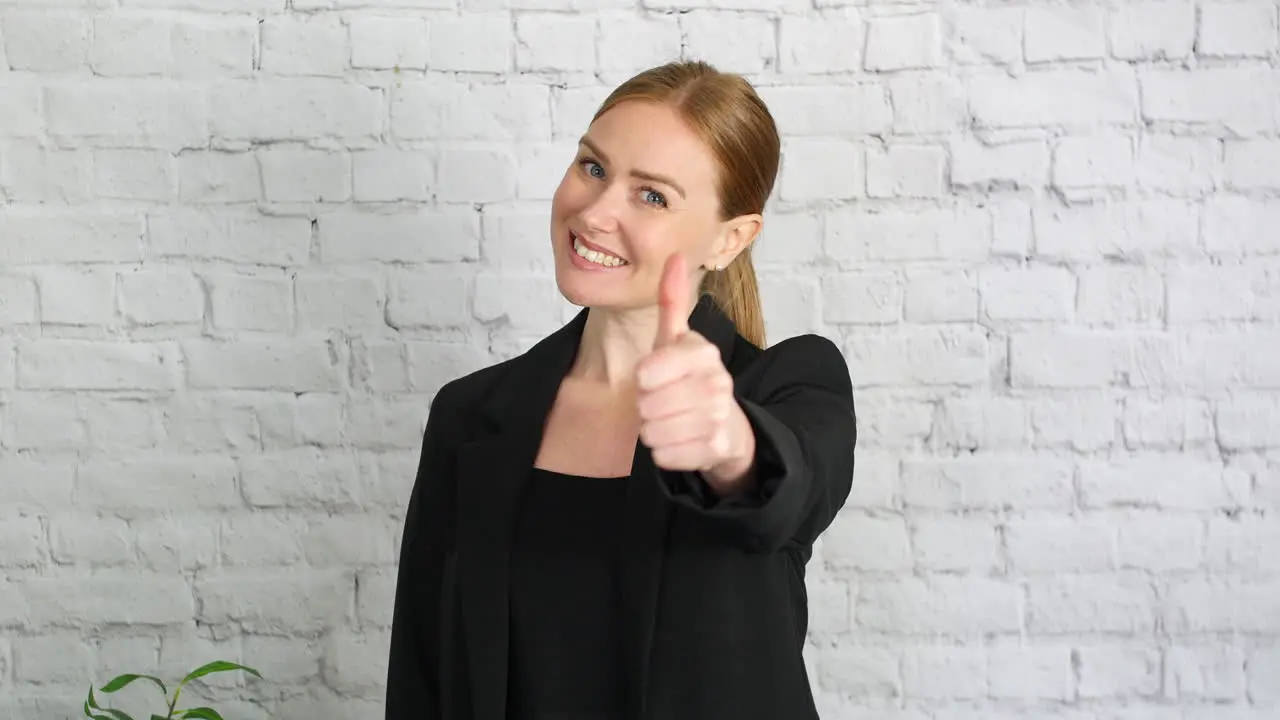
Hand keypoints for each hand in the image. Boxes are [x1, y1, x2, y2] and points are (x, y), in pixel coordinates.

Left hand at [635, 254, 755, 487]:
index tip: (657, 378)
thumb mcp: (678, 341)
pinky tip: (682, 442)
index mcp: (703, 351)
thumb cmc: (691, 380)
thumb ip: (672, 301)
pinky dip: (665, 453)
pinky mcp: (716, 448)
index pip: (646, 372)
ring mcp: (718, 415)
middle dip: (647, 408)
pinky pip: (664, 455)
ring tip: (673, 421)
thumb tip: (674, 255)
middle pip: (645, 405)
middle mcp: (716, 381)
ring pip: (653, 432)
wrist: (727, 428)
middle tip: (666, 403)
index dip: (644, 379)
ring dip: (654, 431)